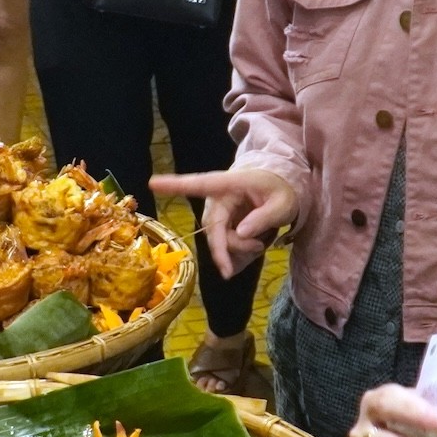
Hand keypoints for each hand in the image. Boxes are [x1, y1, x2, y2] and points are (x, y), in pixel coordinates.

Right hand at [150, 167, 297, 275]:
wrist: (280, 192)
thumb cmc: (281, 190)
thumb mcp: (283, 204)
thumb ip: (265, 217)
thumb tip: (241, 233)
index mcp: (230, 184)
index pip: (200, 184)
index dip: (176, 185)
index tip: (152, 183)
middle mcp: (217, 198)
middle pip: (213, 228)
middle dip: (232, 247)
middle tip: (259, 248)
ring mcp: (217, 213)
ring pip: (217, 240)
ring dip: (237, 250)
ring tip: (260, 244)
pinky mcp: (220, 225)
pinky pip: (222, 245)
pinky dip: (236, 253)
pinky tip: (252, 248)